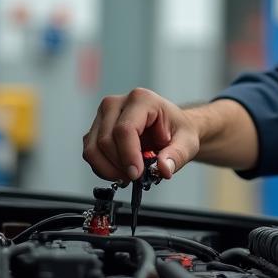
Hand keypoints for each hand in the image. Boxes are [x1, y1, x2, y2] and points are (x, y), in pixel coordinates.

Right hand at [82, 88, 198, 183]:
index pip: (125, 129)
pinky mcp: (96, 128)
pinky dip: (102, 168)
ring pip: (92, 148)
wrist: (172, 128)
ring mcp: (104, 115)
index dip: (128, 155)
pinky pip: (91, 152)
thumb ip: (177, 155)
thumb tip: (164, 169)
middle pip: (105, 140)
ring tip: (128, 176)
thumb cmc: (178, 130)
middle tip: (136, 177)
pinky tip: (119, 171)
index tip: (136, 174)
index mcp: (142, 99)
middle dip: (119, 165)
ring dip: (108, 169)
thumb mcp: (187, 142)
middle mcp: (118, 103)